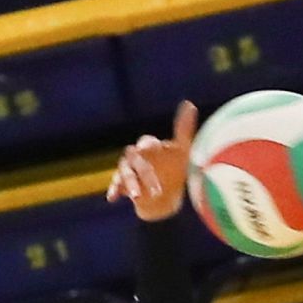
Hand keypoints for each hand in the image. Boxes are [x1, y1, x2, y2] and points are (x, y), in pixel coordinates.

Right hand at [105, 101, 197, 221]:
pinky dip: (113, 190)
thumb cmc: (175, 169)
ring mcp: (129, 170)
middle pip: (134, 158)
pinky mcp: (122, 184)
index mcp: (150, 147)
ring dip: (130, 183)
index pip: (146, 142)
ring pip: (125, 172)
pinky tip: (112, 198)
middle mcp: (137, 157)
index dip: (149, 146)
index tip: (150, 150)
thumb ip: (184, 129)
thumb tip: (189, 103)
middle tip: (157, 187)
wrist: (168, 195)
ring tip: (137, 196)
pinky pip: (115, 186)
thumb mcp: (183, 151)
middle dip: (145, 172)